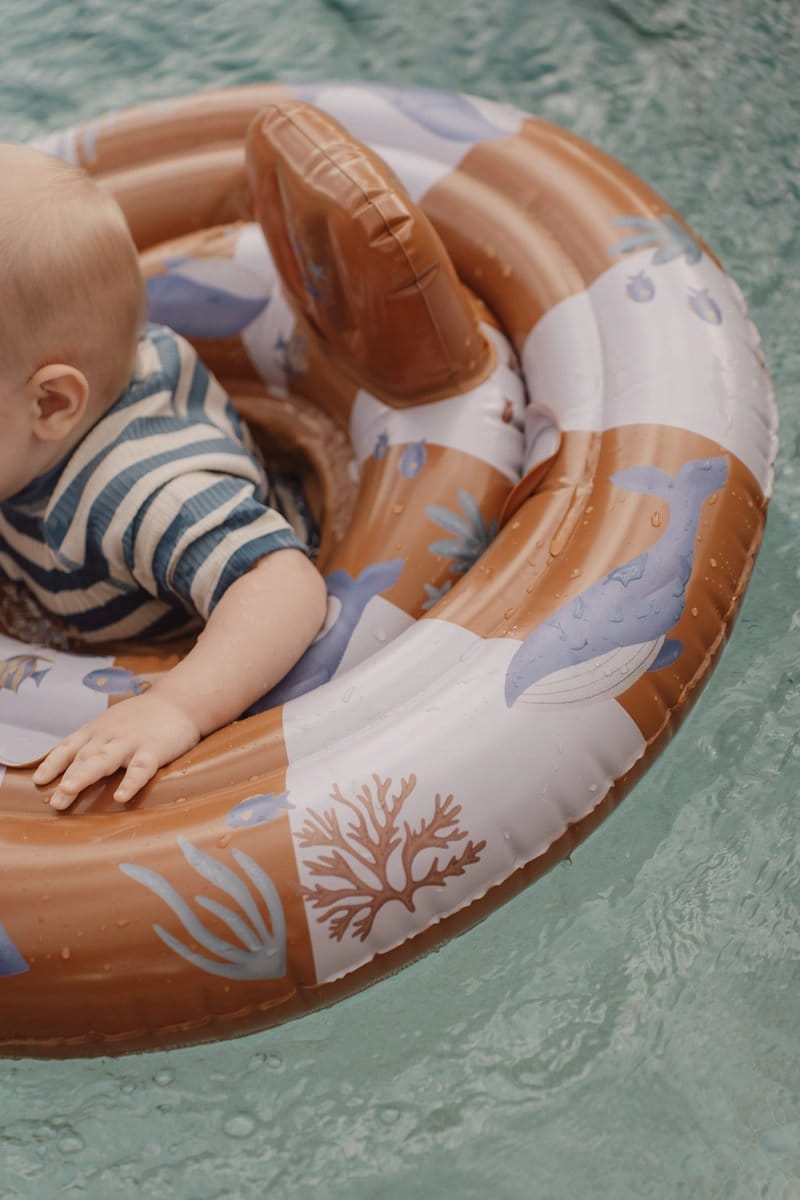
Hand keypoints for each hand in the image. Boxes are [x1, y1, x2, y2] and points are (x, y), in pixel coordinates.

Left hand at [32, 691, 201, 809]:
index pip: (69, 747)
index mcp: (97, 731)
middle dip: (65, 779)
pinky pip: (140, 769)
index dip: (52, 763)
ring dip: (84, 775)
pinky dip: (130, 783)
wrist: (179, 701)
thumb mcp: (112, 723)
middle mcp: (108, 736)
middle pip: (82, 758)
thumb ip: (94, 741)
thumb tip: (71, 761)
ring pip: (103, 760)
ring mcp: (130, 743)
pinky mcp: (153, 751)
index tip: (38, 780)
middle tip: (54, 801)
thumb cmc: (143, 717)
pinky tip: (121, 797)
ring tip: (68, 790)